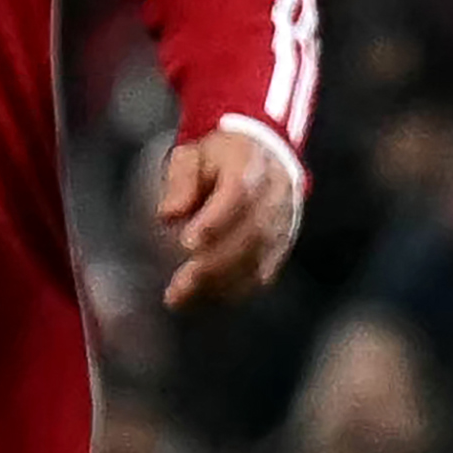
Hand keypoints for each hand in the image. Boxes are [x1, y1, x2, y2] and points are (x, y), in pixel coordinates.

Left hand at [155, 127, 301, 309]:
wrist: (268, 158)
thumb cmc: (223, 159)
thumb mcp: (194, 154)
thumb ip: (181, 180)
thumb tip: (169, 214)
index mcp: (252, 163)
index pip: (240, 192)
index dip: (216, 220)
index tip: (187, 243)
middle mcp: (276, 194)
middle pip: (252, 232)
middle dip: (213, 263)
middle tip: (178, 286)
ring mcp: (284, 222)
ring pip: (260, 258)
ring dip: (221, 282)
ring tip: (183, 297)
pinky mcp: (284, 244)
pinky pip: (264, 272)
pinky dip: (236, 289)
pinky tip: (207, 296)